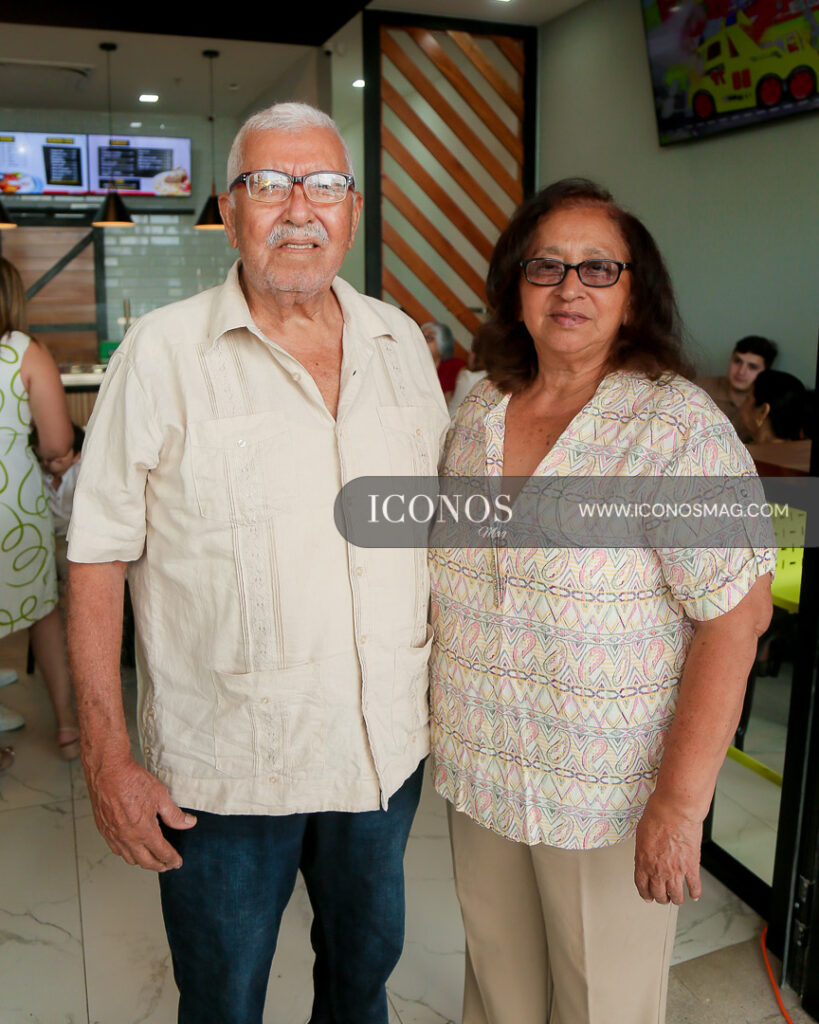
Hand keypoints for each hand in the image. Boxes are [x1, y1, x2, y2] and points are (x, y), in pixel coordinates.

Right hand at [84, 753, 196, 871]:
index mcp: (144, 831)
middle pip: (145, 861)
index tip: (177, 862)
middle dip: (159, 866)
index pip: (162, 853)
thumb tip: (189, 823)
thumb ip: (175, 814)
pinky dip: (126, 853)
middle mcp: (127, 837)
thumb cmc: (132, 780)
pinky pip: (116, 849)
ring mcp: (114, 835)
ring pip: (129, 858)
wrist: (108, 771)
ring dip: (142, 862)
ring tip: (151, 859)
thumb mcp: (160, 796)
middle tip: (167, 865)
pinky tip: (131, 849)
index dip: (172, 859)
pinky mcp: (104, 830)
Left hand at [634, 795, 702, 904]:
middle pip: (659, 893)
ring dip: (676, 899)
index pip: (642, 885)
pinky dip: (695, 893)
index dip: (645, 893)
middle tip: (663, 898)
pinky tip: (694, 895)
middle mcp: (658, 869)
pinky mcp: (691, 867)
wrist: (675, 810)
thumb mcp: (641, 832)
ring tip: (677, 899)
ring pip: (676, 895)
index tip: (648, 897)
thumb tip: (646, 853)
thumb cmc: (658, 815)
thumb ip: (643, 848)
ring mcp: (675, 870)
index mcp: (643, 860)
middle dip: (660, 898)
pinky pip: (694, 886)